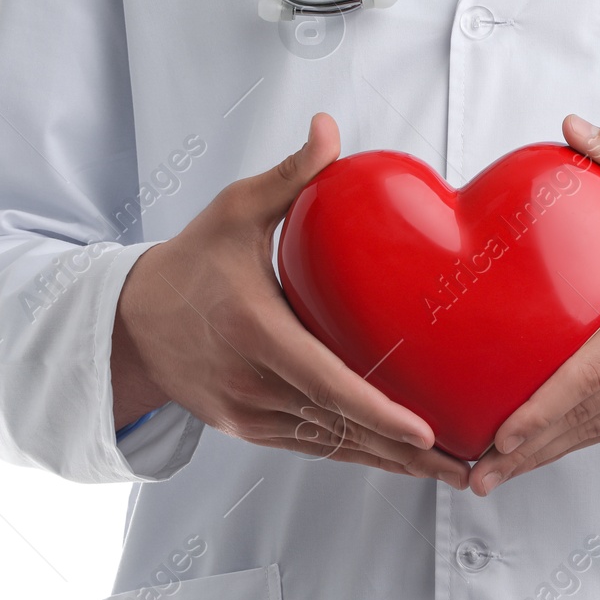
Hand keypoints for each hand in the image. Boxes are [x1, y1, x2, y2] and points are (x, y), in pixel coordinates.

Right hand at [111, 114, 469, 488]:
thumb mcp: (232, 211)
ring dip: (391, 463)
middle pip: (340, 428)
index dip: (378, 412)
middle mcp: (250, 383)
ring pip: (330, 446)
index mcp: (254, 332)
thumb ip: (288, 175)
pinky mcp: (246, 429)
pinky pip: (311, 446)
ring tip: (451, 471)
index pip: (326, 383)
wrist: (131, 321)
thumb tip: (328, 128)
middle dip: (406, 453)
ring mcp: (247, 414)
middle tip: (468, 463)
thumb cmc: (191, 260)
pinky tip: (400, 463)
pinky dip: (357, 456)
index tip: (425, 432)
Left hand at [468, 116, 599, 494]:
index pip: (593, 371)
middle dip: (530, 450)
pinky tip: (558, 443)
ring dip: (552, 452)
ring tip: (501, 469)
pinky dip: (588, 437)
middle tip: (478, 472)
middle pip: (588, 416)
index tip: (503, 431)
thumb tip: (576, 131)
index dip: (543, 407)